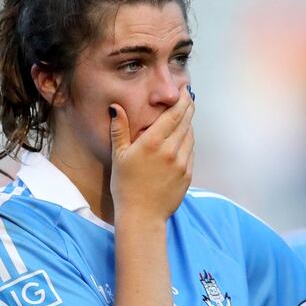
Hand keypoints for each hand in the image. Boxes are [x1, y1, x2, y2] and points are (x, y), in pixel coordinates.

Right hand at [109, 87, 194, 221]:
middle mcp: (171, 151)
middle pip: (186, 122)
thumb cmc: (125, 186)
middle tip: (188, 95)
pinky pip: (191, 151)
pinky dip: (188, 141)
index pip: (174, 114)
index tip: (184, 89)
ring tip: (185, 115)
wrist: (142, 216)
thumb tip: (115, 107)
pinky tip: (183, 138)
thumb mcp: (118, 156)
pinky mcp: (188, 175)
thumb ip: (119, 129)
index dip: (182, 99)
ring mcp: (182, 163)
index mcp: (153, 143)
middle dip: (188, 106)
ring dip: (189, 123)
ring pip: (190, 136)